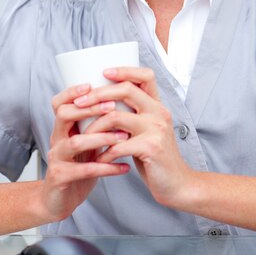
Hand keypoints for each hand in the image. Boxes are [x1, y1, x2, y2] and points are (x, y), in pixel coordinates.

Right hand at [40, 83, 129, 222]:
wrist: (59, 201)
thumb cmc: (78, 167)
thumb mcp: (86, 143)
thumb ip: (96, 125)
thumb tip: (123, 102)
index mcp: (63, 128)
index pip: (60, 103)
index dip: (73, 92)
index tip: (93, 84)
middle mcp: (57, 139)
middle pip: (64, 115)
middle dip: (89, 109)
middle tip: (113, 107)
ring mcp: (57, 159)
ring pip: (75, 143)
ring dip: (100, 138)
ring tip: (123, 137)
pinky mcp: (61, 178)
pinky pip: (85, 171)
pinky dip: (107, 168)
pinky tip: (124, 167)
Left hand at [72, 67, 193, 208]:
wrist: (176, 184)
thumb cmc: (155, 157)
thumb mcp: (147, 130)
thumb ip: (133, 116)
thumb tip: (103, 103)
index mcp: (157, 105)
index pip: (145, 75)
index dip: (124, 70)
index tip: (103, 72)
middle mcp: (159, 112)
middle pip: (126, 90)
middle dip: (97, 95)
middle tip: (79, 103)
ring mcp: (156, 129)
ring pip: (116, 117)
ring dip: (94, 127)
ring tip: (84, 138)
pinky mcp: (151, 148)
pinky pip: (118, 145)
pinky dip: (104, 153)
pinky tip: (98, 160)